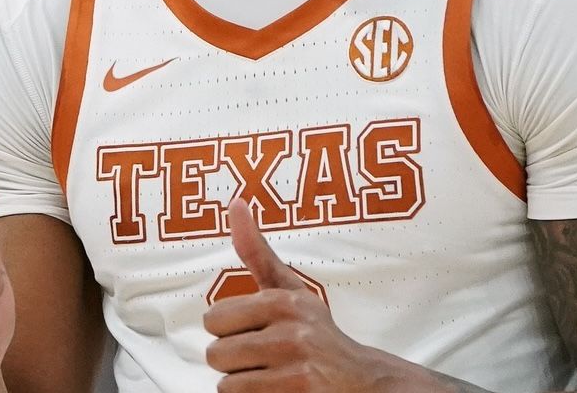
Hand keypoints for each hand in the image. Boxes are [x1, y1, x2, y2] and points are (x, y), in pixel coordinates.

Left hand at [203, 199, 417, 391]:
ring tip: (272, 376)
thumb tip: (236, 203)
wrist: (363, 380)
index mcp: (284, 300)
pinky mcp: (299, 392)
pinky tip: (278, 391)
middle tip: (266, 358)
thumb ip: (256, 252)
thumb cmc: (317, 334)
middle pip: (216, 353)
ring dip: (244, 384)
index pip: (213, 320)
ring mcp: (297, 365)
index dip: (229, 331)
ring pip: (227, 383)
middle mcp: (292, 330)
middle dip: (235, 361)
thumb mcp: (290, 290)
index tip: (256, 332)